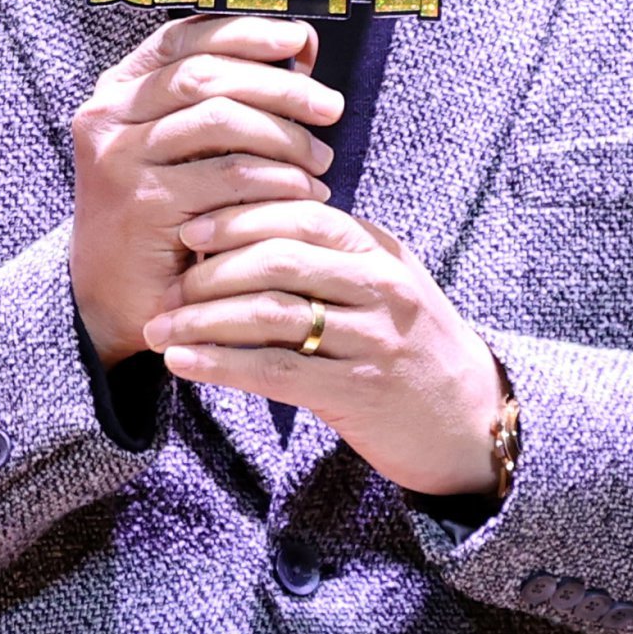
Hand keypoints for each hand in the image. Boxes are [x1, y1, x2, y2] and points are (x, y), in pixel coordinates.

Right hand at [70, 14, 342, 367]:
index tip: (300, 39)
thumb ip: (230, 97)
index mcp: (119, 89)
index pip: (184, 38)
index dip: (244, 31)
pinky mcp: (143, 203)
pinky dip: (277, 180)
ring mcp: (120, 158)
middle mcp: (109, 115)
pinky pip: (228, 176)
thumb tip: (301, 46)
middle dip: (279, 86)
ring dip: (285, 136)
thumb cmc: (166, 213)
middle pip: (207, 75)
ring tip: (321, 159)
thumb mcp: (186, 146)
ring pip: (220, 120)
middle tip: (330, 107)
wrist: (110, 297)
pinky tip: (305, 194)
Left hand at [141, 200, 507, 497]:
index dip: (238, 218)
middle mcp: (379, 286)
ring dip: (202, 320)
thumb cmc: (412, 345)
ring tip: (159, 328)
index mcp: (378, 250)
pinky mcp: (358, 393)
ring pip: (269, 315)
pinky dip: (220, 364)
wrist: (473, 420)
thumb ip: (330, 253)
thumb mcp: (385, 282)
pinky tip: (183, 363)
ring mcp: (371, 339)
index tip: (189, 231)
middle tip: (165, 288)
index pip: (300, 214)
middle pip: (277, 259)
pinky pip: (274, 371)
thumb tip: (242, 226)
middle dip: (210, 272)